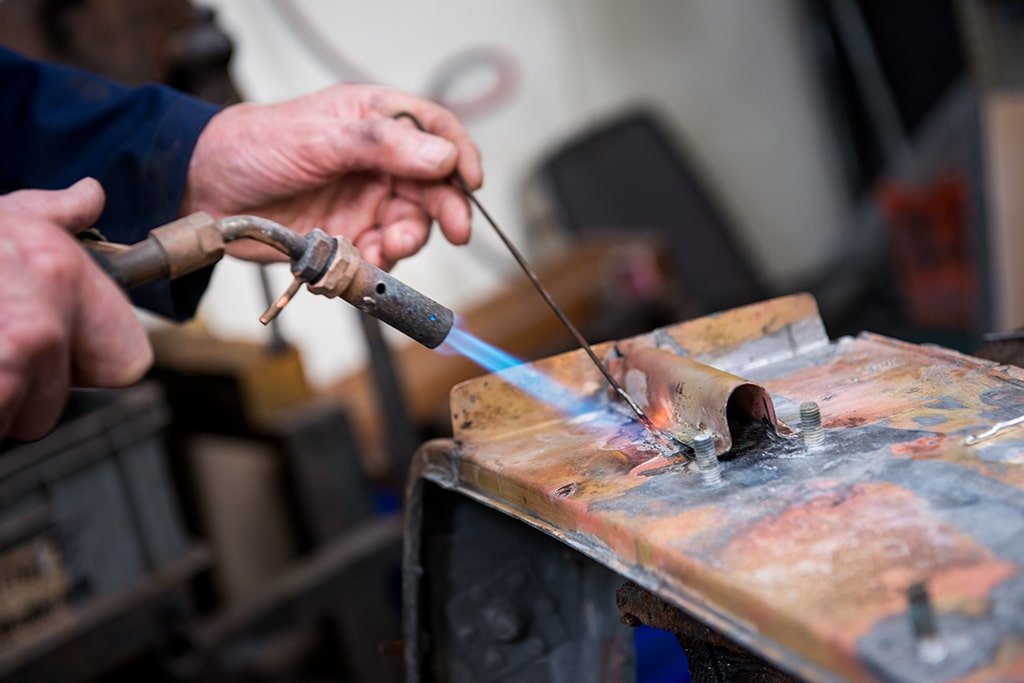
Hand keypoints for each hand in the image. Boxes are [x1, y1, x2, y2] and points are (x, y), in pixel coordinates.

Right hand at [0, 178, 151, 440]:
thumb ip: (49, 214)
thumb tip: (89, 196)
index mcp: (62, 275)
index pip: (125, 360)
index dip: (88, 360)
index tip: (57, 350)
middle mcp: (40, 325)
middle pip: (58, 401)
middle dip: (21, 388)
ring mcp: (5, 365)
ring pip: (17, 422)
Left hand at [182, 84, 482, 269]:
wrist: (207, 193)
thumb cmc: (255, 147)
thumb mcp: (319, 137)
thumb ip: (382, 145)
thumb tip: (442, 156)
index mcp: (374, 120)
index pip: (435, 131)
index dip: (459, 155)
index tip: (470, 181)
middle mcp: (378, 161)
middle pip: (433, 186)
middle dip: (446, 210)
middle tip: (454, 232)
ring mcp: (366, 200)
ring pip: (412, 225)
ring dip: (409, 240)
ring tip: (388, 247)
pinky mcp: (351, 237)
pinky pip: (383, 255)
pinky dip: (382, 264)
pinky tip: (368, 262)